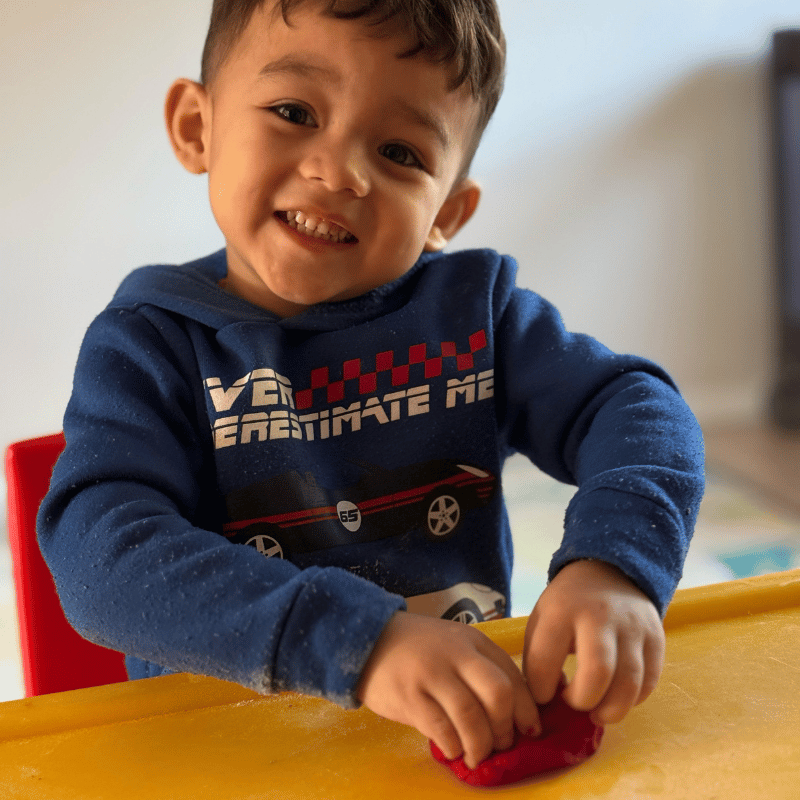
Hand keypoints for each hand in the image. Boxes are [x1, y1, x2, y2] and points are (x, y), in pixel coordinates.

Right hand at [356, 611, 539, 768]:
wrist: (369, 639)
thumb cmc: (420, 648)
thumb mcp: (456, 644)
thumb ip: (482, 669)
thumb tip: (516, 712)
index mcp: (473, 642)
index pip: (512, 676)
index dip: (527, 709)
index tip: (530, 730)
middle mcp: (456, 655)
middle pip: (497, 694)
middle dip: (505, 728)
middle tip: (501, 744)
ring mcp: (432, 675)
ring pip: (470, 717)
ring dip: (480, 745)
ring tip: (477, 754)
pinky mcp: (410, 697)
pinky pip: (441, 730)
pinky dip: (453, 746)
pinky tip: (453, 749)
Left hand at [522, 559, 664, 724]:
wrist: (609, 570)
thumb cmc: (568, 604)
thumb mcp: (542, 619)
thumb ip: (538, 658)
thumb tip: (548, 702)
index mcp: (562, 610)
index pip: (545, 660)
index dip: (540, 690)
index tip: (543, 696)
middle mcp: (600, 616)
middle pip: (598, 673)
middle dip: (583, 701)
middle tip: (573, 704)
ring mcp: (632, 626)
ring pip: (630, 683)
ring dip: (611, 710)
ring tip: (597, 713)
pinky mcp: (656, 637)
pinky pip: (650, 681)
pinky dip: (634, 700)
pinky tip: (617, 697)